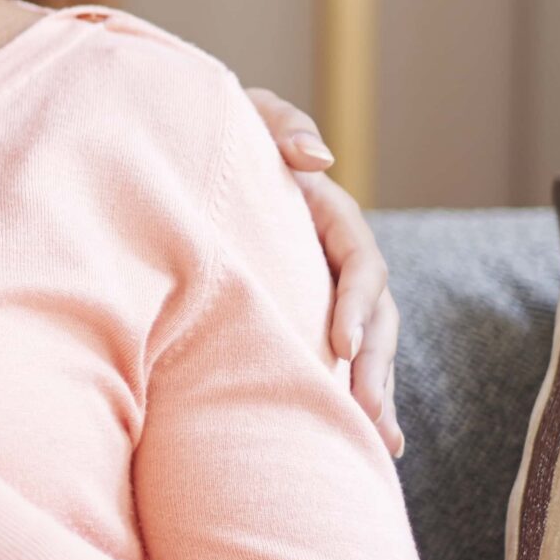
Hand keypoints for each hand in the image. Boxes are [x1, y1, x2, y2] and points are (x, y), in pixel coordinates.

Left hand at [246, 87, 402, 457]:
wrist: (176, 153)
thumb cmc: (216, 130)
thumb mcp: (248, 113)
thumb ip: (281, 124)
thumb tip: (319, 159)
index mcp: (329, 216)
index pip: (362, 263)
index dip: (360, 303)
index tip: (342, 342)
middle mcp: (332, 259)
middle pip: (376, 317)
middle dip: (376, 366)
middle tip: (368, 411)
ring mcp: (319, 292)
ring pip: (364, 347)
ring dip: (374, 393)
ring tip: (382, 445)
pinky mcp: (297, 317)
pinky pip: (332, 361)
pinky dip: (346, 398)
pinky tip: (363, 446)